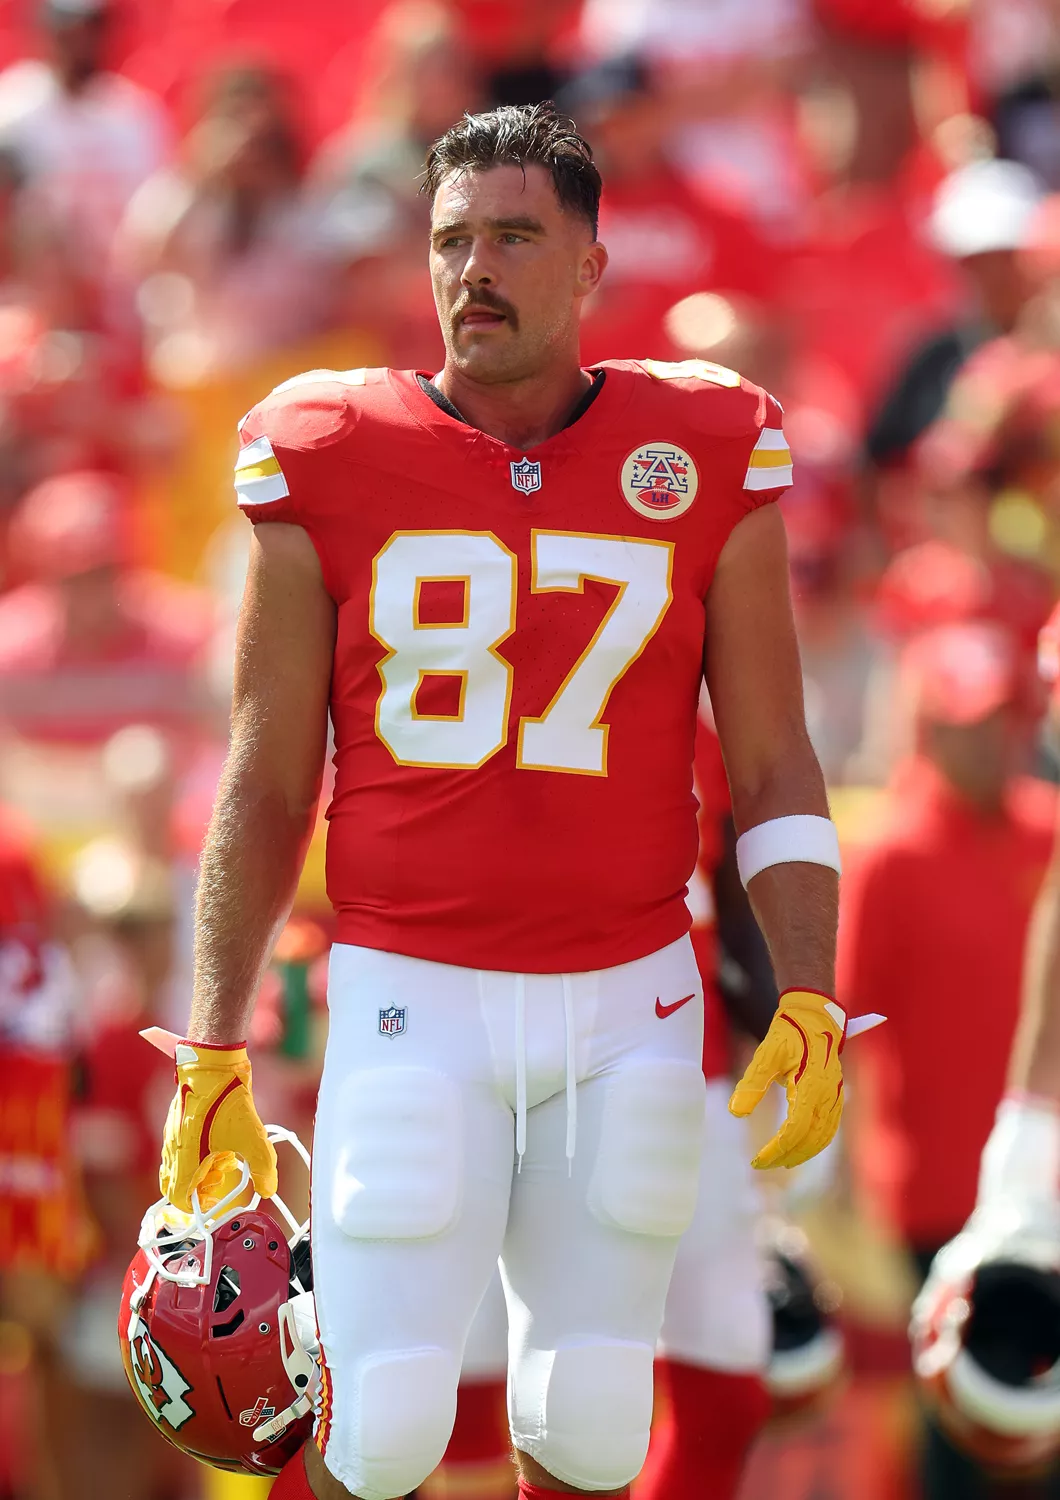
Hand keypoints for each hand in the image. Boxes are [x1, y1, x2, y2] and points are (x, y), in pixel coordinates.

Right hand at [159, 1041, 276, 1212]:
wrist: (214, 1064)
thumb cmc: (227, 1101)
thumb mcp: (252, 1138)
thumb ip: (262, 1168)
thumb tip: (268, 1188)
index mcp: (184, 1159)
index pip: (178, 1197)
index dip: (196, 1206)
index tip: (214, 1202)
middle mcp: (173, 1148)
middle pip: (175, 1183)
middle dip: (198, 1188)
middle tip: (219, 1182)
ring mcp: (173, 1133)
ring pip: (178, 1165)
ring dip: (200, 1169)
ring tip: (225, 1160)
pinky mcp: (178, 1120)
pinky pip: (182, 1147)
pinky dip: (198, 1152)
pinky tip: (220, 1141)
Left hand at [729, 989, 844, 1169]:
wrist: (815, 1016)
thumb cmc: (789, 1033)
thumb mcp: (766, 1053)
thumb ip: (752, 1082)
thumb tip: (736, 1112)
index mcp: (812, 1085)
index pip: (795, 1129)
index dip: (776, 1149)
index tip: (757, 1160)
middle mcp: (828, 1094)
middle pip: (811, 1138)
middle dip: (788, 1156)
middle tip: (762, 1165)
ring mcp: (835, 1095)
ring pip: (824, 1136)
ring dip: (803, 1153)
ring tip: (780, 1162)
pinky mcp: (836, 1095)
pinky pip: (829, 1127)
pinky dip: (815, 1142)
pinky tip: (799, 1148)